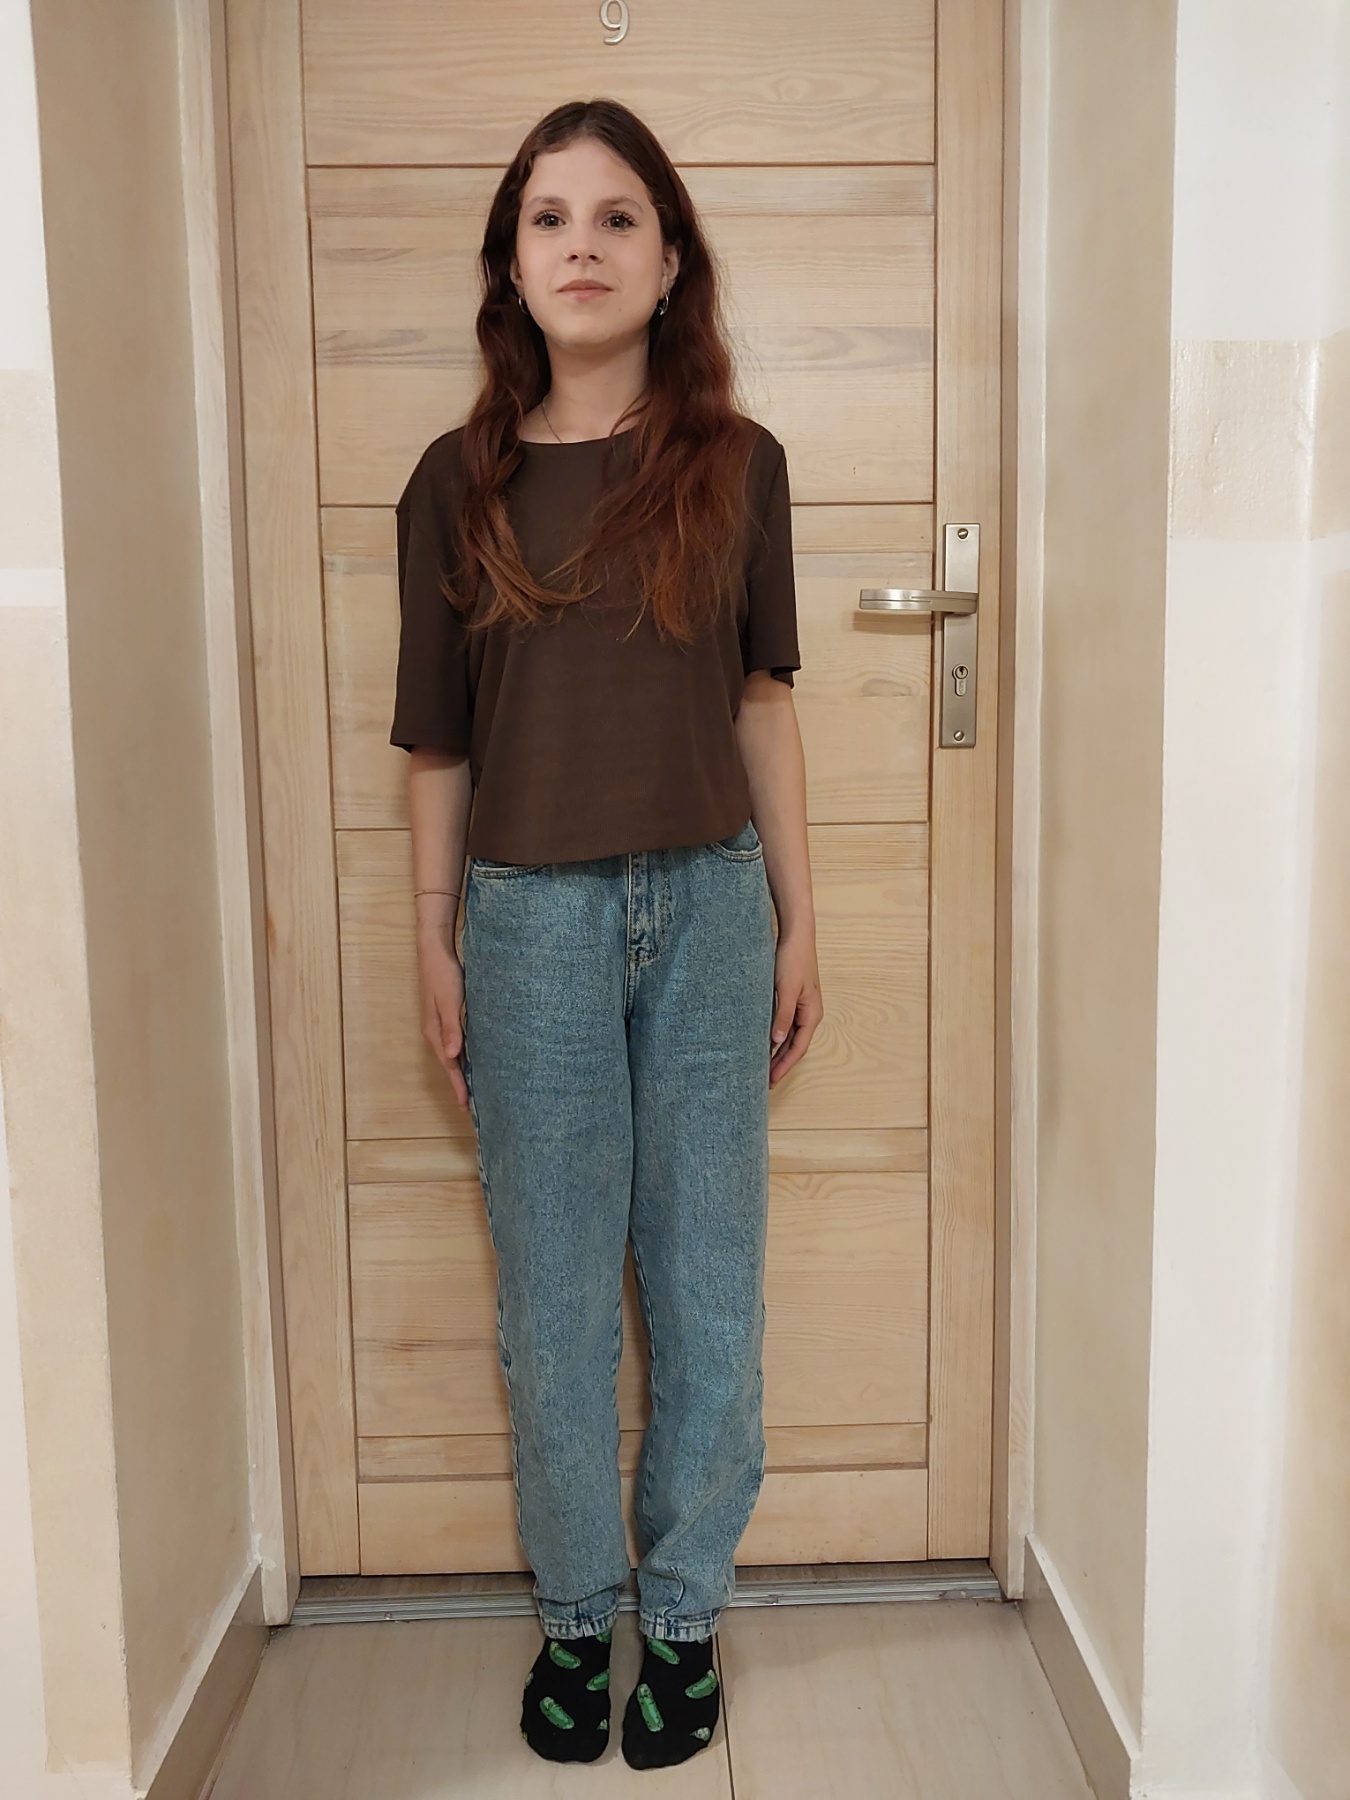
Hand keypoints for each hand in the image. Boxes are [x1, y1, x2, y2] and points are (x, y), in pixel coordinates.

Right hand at [418, 932, 469, 1108]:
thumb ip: (452, 1029)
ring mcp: (440, 1023)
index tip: (466, 1105)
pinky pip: (456, 1040)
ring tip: (471, 1086)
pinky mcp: (447, 1014)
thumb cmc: (443, 975)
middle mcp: (435, 1031)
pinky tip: (471, 1056)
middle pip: (449, 1063)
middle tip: (470, 1104)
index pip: (449, 1065)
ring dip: (461, 1070)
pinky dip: (463, 1053)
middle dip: (459, 1083)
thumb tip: (452, 1056)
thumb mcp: (449, 1002)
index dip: (458, 1085)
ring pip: (452, 1053)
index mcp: (435, 1032)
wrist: (435, 950)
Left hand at [769, 928, 822, 1086]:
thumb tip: (778, 1041)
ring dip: (778, 1053)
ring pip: (789, 1037)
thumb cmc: (793, 960)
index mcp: (812, 1014)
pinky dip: (775, 1037)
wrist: (796, 936)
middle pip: (795, 1046)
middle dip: (781, 1064)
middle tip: (765, 1082)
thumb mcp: (787, 989)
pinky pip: (785, 1025)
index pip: (798, 1048)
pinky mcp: (792, 999)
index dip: (784, 1066)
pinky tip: (764, 1043)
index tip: (771, 1081)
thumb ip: (783, 1015)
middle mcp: (809, 1014)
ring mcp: (801, 1007)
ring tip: (763, 1068)